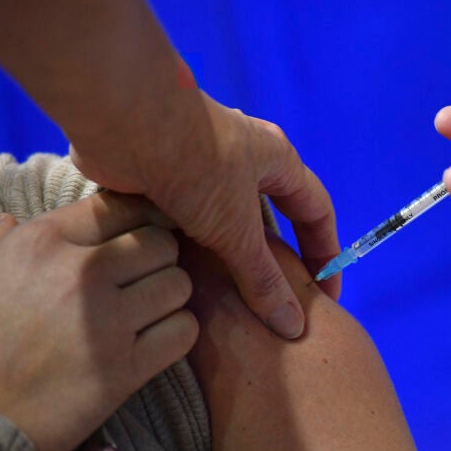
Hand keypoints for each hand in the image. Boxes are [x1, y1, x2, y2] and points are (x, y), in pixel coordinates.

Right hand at [0, 193, 196, 450]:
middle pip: (162, 243)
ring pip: (179, 284)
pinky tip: (156, 342)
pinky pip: (184, 331)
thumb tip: (9, 219)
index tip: (146, 237)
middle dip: (161, 262)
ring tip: (148, 313)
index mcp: (44, 242)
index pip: (125, 206)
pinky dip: (177, 335)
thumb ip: (4, 242)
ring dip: (171, 299)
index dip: (145, 220)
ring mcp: (104, 321)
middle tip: (144, 282)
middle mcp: (79, 273)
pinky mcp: (123, 369)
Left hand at [71, 92, 339, 339]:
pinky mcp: (168, 177)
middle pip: (276, 216)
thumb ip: (263, 278)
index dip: (326, 255)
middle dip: (282, 257)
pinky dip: (197, 248)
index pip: (317, 212)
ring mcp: (205, 168)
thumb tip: (293, 327)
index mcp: (278, 161)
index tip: (326, 297)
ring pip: (231, 221)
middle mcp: (247, 161)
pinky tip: (191, 278)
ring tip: (234, 296)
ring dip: (234, 255)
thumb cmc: (198, 167)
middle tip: (282, 299)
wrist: (125, 124)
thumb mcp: (237, 228)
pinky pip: (194, 220)